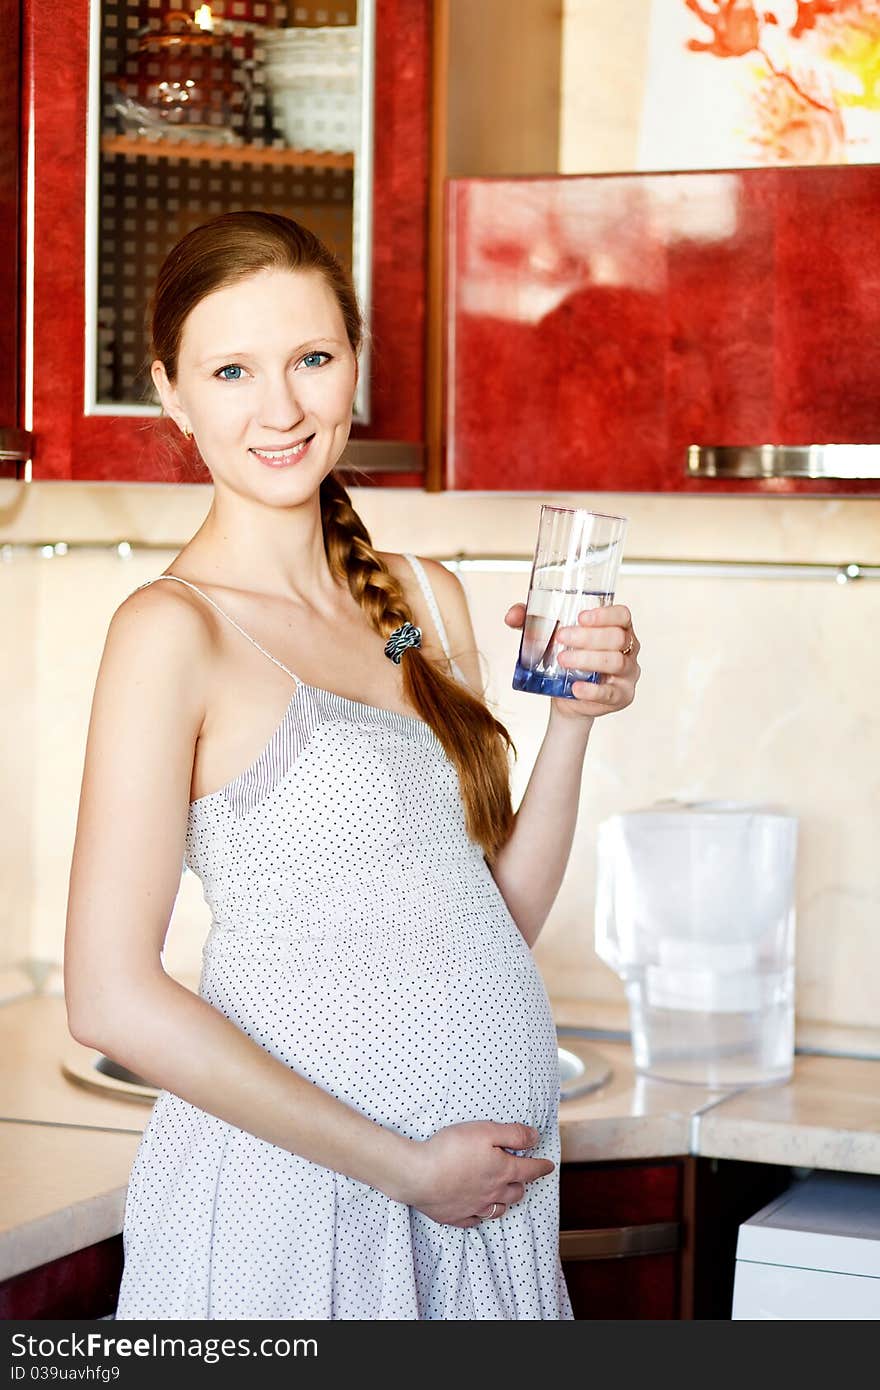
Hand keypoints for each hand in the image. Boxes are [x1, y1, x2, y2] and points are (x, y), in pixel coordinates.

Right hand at [400, 1121, 554, 1227]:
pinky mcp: (455, 1216)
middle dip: (521, 1184)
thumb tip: (535, 1137)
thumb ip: (513, 1134)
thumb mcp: (486, 1130)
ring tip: (502, 1194)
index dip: (542, 1166)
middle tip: (521, 1177)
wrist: (418, 1175)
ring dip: (504, 1201)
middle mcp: (492, 1193)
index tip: (548, 1166)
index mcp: (502, 1171)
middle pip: (516, 1192)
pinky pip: (474, 1220)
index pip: (530, 1170)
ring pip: (498, 1210)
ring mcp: (474, 1207)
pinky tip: (477, 1211)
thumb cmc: (451, 1148)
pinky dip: (480, 1215)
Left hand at [505, 601, 640, 721]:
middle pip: (617, 638)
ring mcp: (628, 673)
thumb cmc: (564, 659)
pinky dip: (593, 690)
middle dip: (588, 637)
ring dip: (587, 660)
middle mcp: (628, 648)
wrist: (566, 697)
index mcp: (617, 627)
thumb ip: (530, 621)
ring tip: (562, 661)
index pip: (622, 615)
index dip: (605, 614)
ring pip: (615, 662)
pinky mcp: (622, 696)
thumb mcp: (547, 637)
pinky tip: (576, 688)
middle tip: (561, 638)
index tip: (581, 617)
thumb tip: (512, 616)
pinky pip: (611, 692)